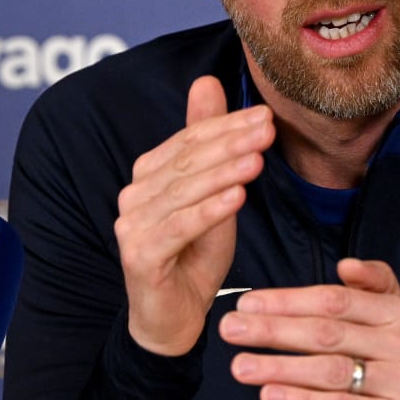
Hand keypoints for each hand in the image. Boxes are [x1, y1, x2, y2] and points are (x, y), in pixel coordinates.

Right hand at [114, 75, 272, 355]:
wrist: (173, 318)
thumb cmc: (194, 256)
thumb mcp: (211, 194)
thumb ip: (208, 144)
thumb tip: (208, 81)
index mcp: (148, 175)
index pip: (189, 141)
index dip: (226, 125)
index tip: (265, 115)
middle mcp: (134, 195)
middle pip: (187, 162)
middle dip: (230, 143)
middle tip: (267, 129)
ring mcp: (132, 226)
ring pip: (183, 192)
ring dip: (223, 173)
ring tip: (258, 159)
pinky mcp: (139, 256)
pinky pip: (178, 228)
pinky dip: (209, 211)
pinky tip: (237, 198)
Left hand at [219, 257, 399, 399]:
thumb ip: (381, 292)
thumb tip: (345, 267)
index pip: (338, 300)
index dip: (289, 301)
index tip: (248, 303)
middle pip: (328, 330)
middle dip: (274, 329)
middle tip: (229, 329)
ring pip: (331, 369)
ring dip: (280, 366)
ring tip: (239, 366)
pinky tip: (272, 396)